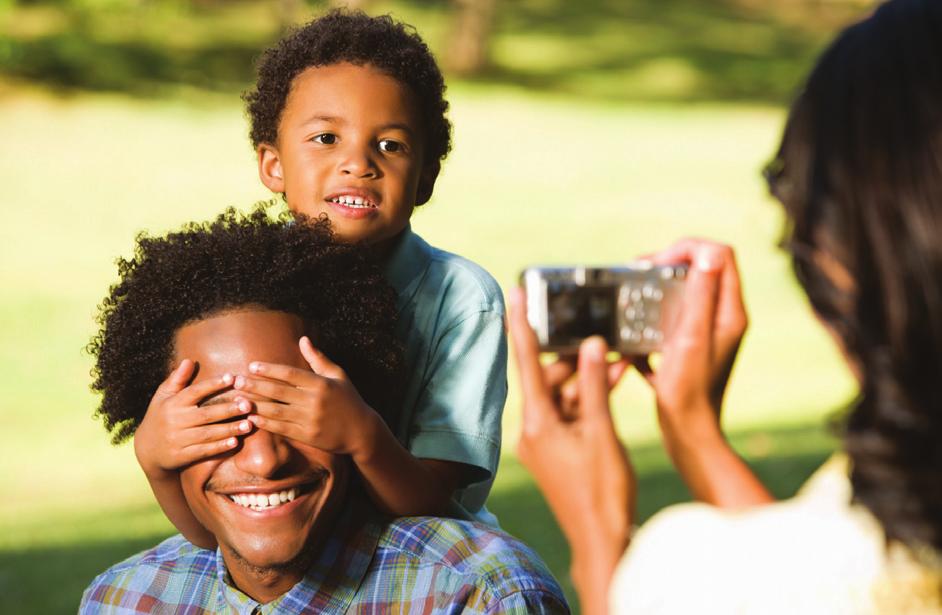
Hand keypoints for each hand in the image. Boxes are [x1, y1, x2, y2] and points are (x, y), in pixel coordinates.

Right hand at [135, 359, 252, 477]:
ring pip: (207, 434)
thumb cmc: (160, 416)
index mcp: (172, 404)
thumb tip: (189, 360)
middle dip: (228, 410)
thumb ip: (177, 379)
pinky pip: (203, 451)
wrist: (146, 450)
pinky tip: (235, 442)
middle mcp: (175, 421)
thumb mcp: (163, 396)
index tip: (232, 377)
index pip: (194, 391)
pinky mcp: (182, 456)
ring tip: (248, 424)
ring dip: (229, 429)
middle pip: (205, 414)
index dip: (213, 384)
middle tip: (248, 404)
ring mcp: (178, 440)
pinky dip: (219, 447)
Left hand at [236, 336, 379, 457]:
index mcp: (321, 384)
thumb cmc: (349, 399)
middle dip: (256, 386)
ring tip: (239, 399)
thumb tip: (303, 339)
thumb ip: (318, 358)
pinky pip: (282, 429)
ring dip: (256, 404)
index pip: (290, 374)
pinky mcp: (308, 436)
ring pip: (277, 411)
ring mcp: (310, 420)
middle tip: (237, 380)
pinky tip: (252, 417)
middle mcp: (314, 401)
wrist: (361, 431)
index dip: (270, 369)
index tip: (252, 365)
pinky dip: (266, 423)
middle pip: (279, 392)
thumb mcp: (338, 375)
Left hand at [509, 288, 633, 607]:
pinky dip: (588, 400)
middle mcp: (532, 431)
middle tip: (600, 339)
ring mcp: (543, 443)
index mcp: (537, 424)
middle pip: (548, 378)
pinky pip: (569, 414)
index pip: (526, 363)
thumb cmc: (602, 491)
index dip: (521, 325)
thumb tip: (591, 345)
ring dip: (587, 379)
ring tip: (617, 361)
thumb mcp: (601, 432)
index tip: (514, 294)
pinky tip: (613, 382)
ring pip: (562, 396)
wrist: (602, 541)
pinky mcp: (556, 452)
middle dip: (575, 358)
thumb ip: (595, 386)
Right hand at [633, 240, 771, 507]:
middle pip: (701, 270)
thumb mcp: (690, 339)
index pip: (720, 254)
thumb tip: (708, 253)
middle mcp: (723, 319)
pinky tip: (634, 338)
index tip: (656, 264)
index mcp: (729, 312)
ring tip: (631, 298)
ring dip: (656, 291)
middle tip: (637, 274)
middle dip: (667, 265)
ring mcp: (707, 335)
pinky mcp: (690, 350)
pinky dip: (651, 321)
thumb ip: (700, 295)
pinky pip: (670, 321)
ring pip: (683, 294)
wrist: (688, 437)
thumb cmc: (688, 393)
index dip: (687, 249)